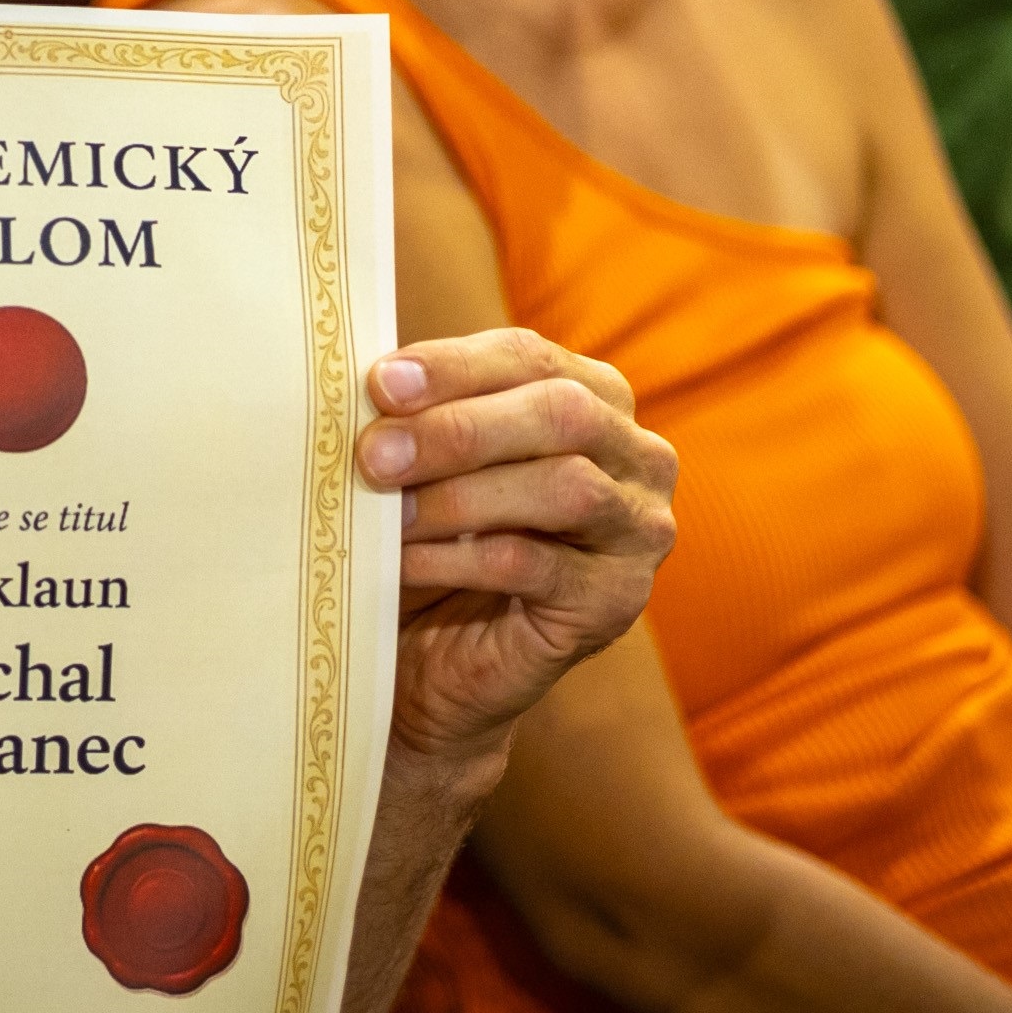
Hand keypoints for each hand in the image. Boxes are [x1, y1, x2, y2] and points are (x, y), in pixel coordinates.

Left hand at [360, 329, 673, 782]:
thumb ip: (421, 412)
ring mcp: (638, 533)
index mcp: (595, 397)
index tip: (380, 384)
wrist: (438, 654)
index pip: (530, 358)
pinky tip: (404, 561)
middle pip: (562, 414)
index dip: (454, 366)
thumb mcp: (430, 460)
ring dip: (460, 496)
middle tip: (374, 453)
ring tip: (388, 511)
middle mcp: (637, 458)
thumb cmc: (435, 534)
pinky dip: (458, 559)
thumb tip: (374, 381)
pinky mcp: (613, 602)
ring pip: (565, 488)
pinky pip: (536, 566)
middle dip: (458, 429)